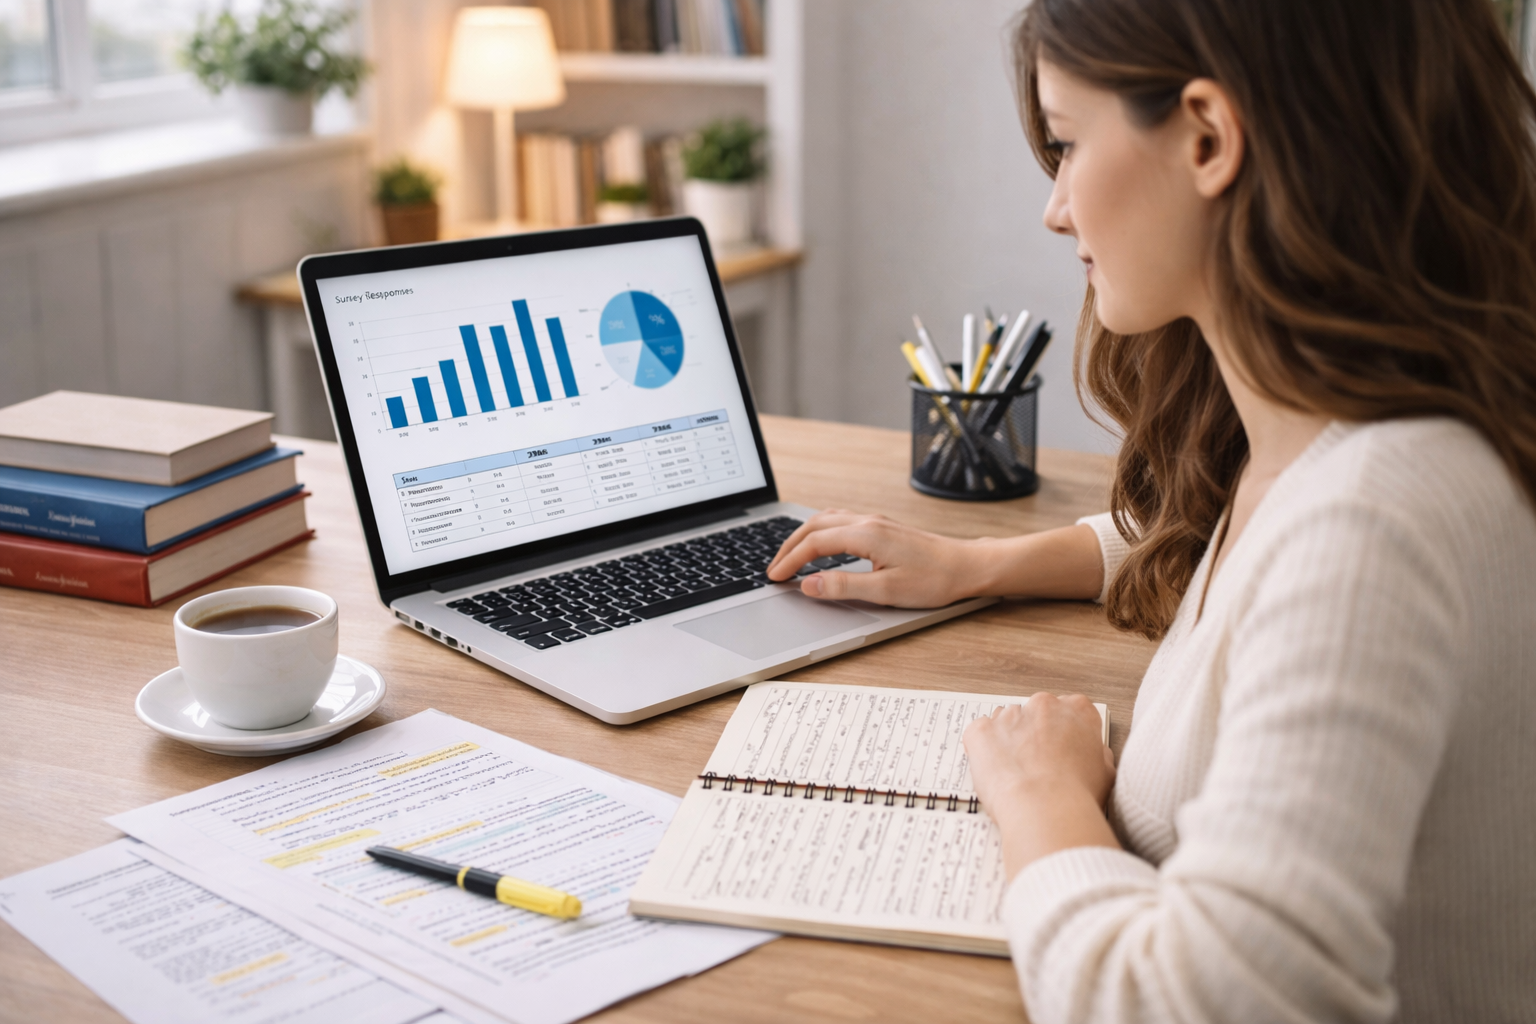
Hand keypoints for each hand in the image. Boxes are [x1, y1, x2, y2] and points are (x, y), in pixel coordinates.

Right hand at [765, 510, 987, 607]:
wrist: (967, 566)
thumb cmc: (934, 580)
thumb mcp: (886, 590)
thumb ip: (844, 586)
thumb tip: (809, 584)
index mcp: (866, 535)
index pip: (814, 543)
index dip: (790, 560)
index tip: (775, 577)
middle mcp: (868, 522)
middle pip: (814, 525)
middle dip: (789, 545)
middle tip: (774, 568)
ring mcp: (875, 522)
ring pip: (826, 519)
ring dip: (803, 535)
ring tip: (790, 556)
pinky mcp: (883, 527)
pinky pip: (840, 520)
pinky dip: (820, 531)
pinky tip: (820, 543)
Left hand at [963, 694, 1119, 877]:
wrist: (1045, 810)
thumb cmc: (1078, 795)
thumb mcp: (1107, 772)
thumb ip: (1097, 753)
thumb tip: (1093, 753)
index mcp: (1077, 710)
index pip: (1071, 710)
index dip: (1065, 733)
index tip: (1062, 749)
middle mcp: (1043, 704)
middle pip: (1037, 713)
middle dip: (1036, 734)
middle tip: (1038, 766)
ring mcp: (1009, 715)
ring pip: (1006, 722)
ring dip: (1009, 741)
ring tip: (1016, 775)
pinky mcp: (981, 730)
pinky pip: (979, 734)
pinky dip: (983, 751)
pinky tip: (996, 772)